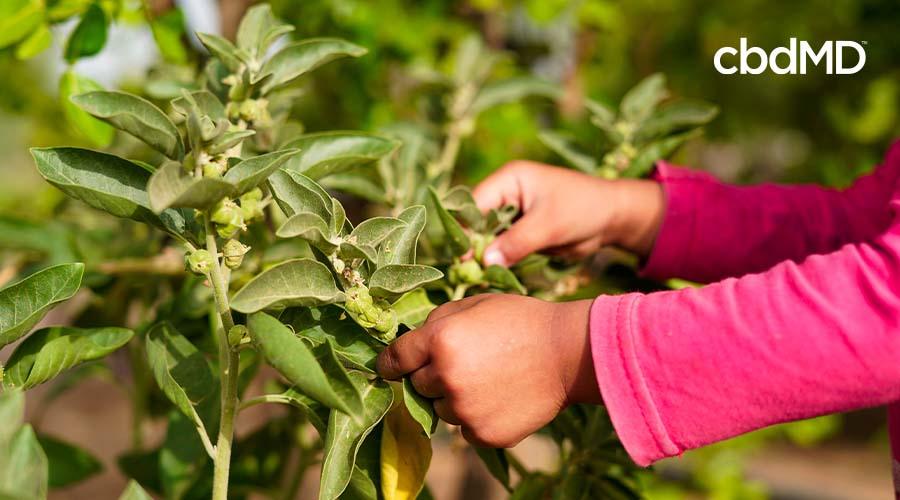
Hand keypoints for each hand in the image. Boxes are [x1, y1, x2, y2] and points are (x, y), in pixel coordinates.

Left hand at [376, 294, 599, 447]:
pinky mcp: (483, 434)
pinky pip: (465, 429)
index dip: (390, 363)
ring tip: (488, 379)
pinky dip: (476, 417)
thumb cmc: (521, 321)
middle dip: (432, 375)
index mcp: (440, 340)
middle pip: (417, 386)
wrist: (568, 353)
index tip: (391, 367)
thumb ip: (436, 322)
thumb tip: (410, 344)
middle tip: (466, 363)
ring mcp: (464, 410)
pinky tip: (500, 397)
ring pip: (440, 410)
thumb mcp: (474, 304)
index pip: (393, 360)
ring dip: (454, 398)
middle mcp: (446, 378)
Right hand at [473, 160, 664, 266]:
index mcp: (509, 179)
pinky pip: (503, 248)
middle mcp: (506, 194)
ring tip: (477, 277)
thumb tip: (484, 261)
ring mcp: (513, 215)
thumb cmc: (583, 208)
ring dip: (484, 256)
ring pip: (488, 238)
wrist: (613, 218)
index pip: (475, 204)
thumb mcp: (549, 225)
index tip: (462, 257)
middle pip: (477, 222)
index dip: (466, 230)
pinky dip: (498, 262)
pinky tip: (492, 277)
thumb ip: (516, 242)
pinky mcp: (522, 233)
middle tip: (466, 272)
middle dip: (473, 246)